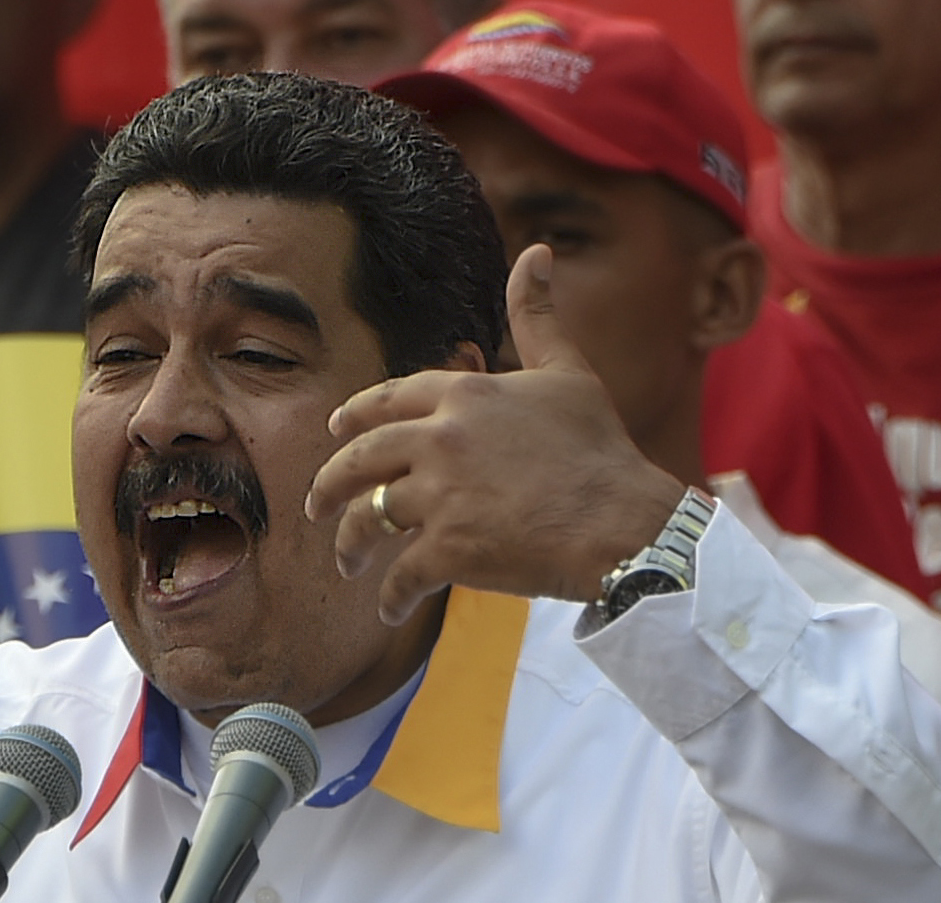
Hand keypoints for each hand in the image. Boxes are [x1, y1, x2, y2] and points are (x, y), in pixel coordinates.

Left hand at [305, 245, 683, 624]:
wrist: (624, 522)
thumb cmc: (600, 450)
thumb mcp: (568, 372)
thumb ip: (538, 316)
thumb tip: (536, 253)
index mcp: (463, 394)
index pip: (386, 400)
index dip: (355, 417)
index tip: (335, 431)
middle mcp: (440, 438)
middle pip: (358, 461)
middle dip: (329, 487)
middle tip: (316, 508)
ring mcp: (440, 495)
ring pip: (368, 521)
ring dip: (350, 546)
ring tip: (347, 564)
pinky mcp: (448, 550)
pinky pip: (400, 577)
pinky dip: (391, 598)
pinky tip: (390, 610)